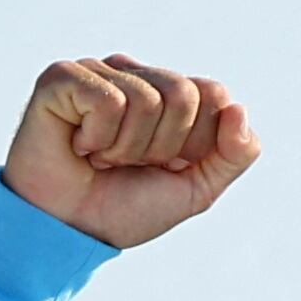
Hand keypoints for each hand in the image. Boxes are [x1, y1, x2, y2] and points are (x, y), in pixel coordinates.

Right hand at [4, 55, 260, 249]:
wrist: (70, 229)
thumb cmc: (127, 207)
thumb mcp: (196, 189)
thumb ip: (233, 155)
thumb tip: (238, 108)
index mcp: (168, 94)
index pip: (214, 94)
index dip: (198, 142)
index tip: (165, 165)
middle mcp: (135, 74)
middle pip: (183, 94)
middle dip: (162, 147)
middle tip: (128, 163)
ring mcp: (98, 71)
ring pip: (146, 100)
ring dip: (126, 148)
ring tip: (100, 157)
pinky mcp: (63, 77)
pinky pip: (107, 101)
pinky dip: (97, 138)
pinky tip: (78, 146)